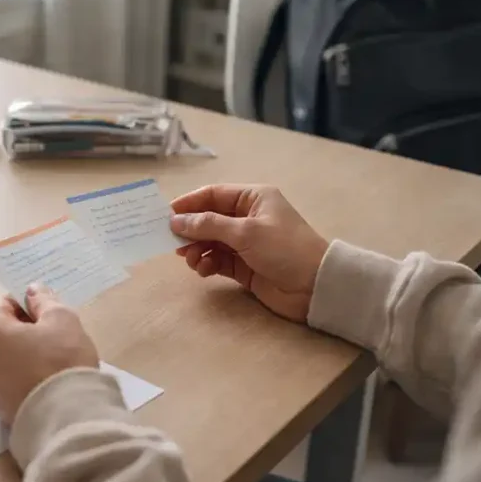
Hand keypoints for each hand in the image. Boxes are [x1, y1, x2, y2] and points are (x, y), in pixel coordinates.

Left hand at [0, 284, 98, 423]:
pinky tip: (42, 384)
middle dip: (20, 333)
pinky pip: (6, 384)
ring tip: (47, 365)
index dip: (27, 306)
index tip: (47, 316)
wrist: (68, 416)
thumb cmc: (62, 359)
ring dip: (18, 357)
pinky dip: (19, 380)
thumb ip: (43, 300)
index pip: (3, 305)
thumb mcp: (61, 318)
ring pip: (0, 360)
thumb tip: (32, 291)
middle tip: (51, 340)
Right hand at [170, 184, 328, 321]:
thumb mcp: (246, 232)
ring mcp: (245, 243)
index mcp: (252, 198)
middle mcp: (247, 217)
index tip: (165, 217)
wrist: (315, 286)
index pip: (212, 195)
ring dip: (197, 250)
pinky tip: (204, 270)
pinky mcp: (244, 266)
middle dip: (190, 231)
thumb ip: (208, 225)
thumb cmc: (284, 249)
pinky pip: (217, 260)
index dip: (188, 204)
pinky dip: (207, 264)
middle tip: (173, 244)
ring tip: (192, 261)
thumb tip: (175, 221)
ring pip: (210, 242)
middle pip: (208, 219)